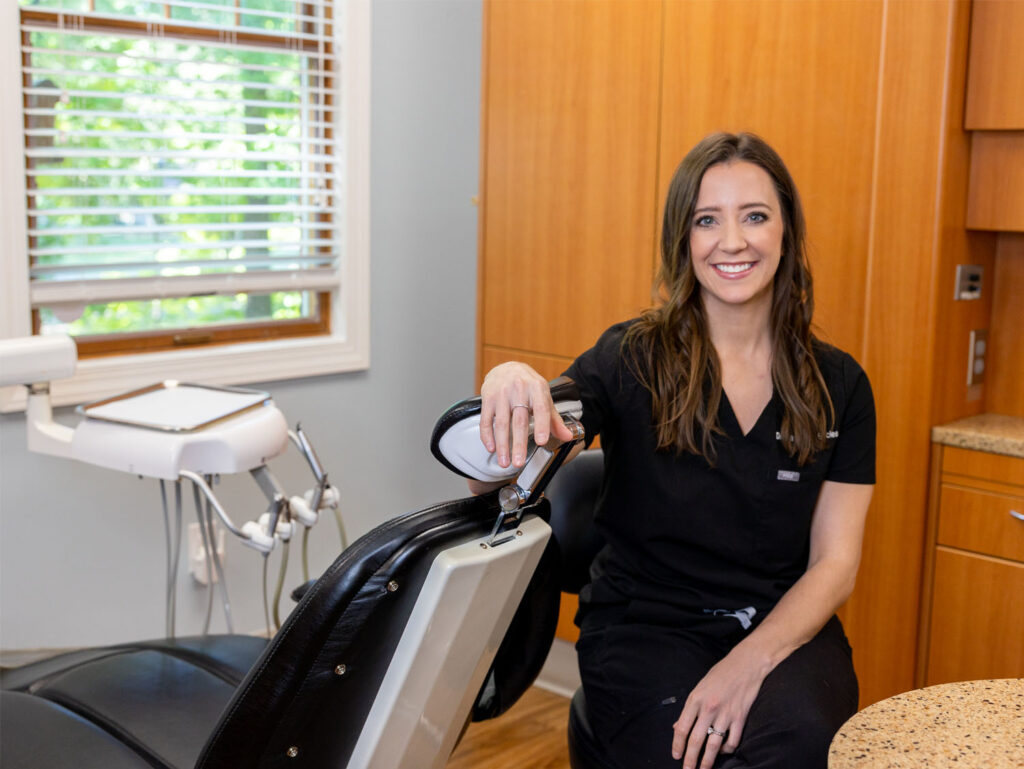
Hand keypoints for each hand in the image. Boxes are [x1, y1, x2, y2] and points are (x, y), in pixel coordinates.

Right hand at [479, 362, 573, 467]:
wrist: (506, 367)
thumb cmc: (528, 385)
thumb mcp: (544, 398)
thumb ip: (555, 419)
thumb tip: (568, 436)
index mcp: (537, 388)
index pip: (541, 408)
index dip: (542, 425)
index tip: (541, 441)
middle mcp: (519, 389)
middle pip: (519, 421)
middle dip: (518, 444)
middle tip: (519, 462)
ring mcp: (501, 393)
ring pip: (500, 423)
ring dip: (502, 445)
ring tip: (504, 461)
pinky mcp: (488, 398)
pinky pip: (486, 420)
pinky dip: (487, 436)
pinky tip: (491, 448)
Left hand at [671, 647, 769, 768]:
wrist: (746, 664)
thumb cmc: (721, 674)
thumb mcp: (700, 687)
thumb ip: (690, 708)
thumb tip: (678, 727)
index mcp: (696, 699)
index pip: (682, 728)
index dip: (678, 745)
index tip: (676, 756)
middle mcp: (709, 708)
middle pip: (696, 740)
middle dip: (690, 759)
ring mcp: (726, 714)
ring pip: (714, 745)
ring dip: (707, 761)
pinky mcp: (741, 718)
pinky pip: (733, 740)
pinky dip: (728, 749)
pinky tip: (724, 752)